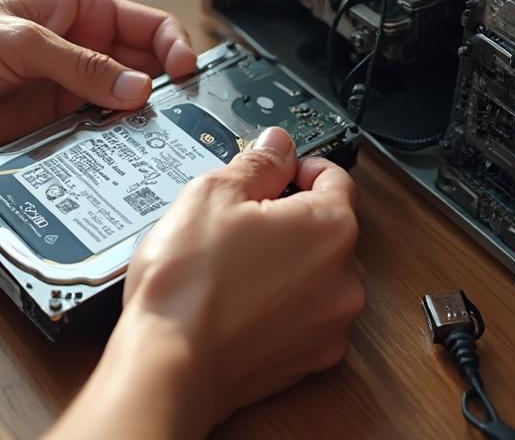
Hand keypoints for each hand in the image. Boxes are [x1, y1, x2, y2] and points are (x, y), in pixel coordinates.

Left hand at [0, 0, 195, 145]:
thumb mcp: (21, 43)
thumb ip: (78, 65)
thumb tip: (134, 88)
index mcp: (85, 13)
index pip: (150, 26)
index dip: (175, 47)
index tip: (185, 72)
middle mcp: (90, 50)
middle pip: (148, 70)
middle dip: (166, 91)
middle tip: (176, 116)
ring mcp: (78, 88)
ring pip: (129, 106)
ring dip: (141, 121)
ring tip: (151, 138)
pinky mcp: (63, 122)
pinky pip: (102, 134)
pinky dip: (115, 144)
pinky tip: (120, 153)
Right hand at [48, 127, 363, 438]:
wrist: (168, 368)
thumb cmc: (188, 287)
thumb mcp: (213, 194)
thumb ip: (258, 163)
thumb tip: (278, 145)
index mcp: (330, 228)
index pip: (335, 178)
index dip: (300, 168)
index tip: (275, 171)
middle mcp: (345, 279)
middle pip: (326, 229)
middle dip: (288, 219)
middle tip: (238, 222)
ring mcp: (332, 324)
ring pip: (315, 275)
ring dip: (285, 264)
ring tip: (232, 266)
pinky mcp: (311, 359)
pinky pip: (304, 316)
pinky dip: (279, 306)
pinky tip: (237, 302)